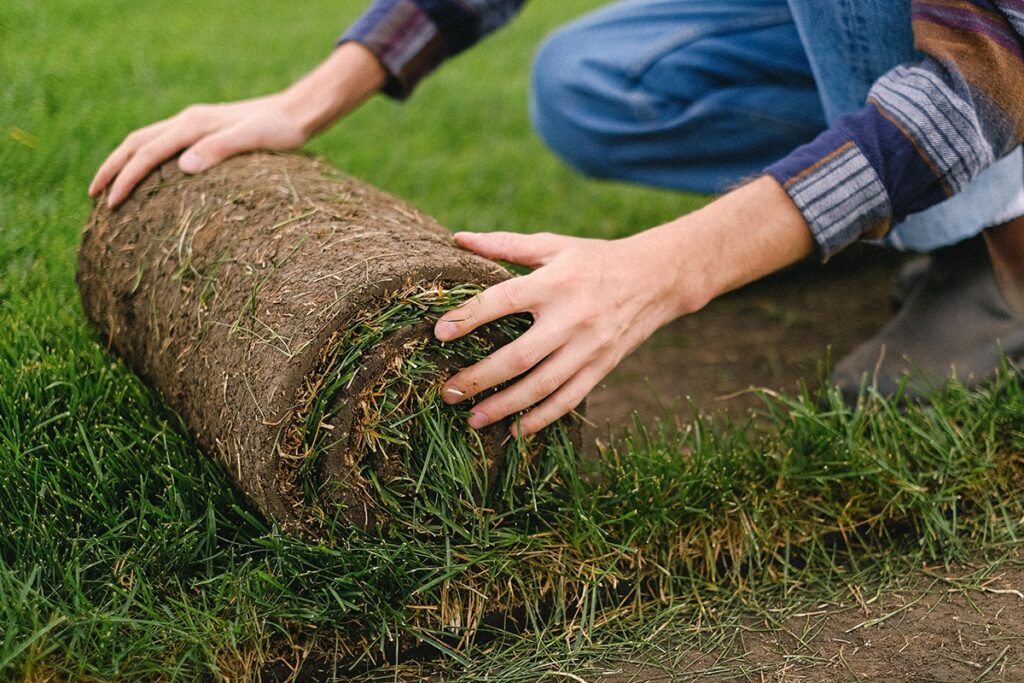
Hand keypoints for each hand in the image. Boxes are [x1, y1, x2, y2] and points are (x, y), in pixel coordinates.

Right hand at [89, 42, 385, 206]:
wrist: (298, 113)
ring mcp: (195, 124)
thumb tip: (183, 166)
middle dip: (112, 169)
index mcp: (193, 125)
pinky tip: (148, 178)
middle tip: (94, 198)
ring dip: (124, 163)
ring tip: (110, 189)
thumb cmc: (280, 131)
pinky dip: (145, 159)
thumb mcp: (253, 140)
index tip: (111, 204)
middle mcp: (188, 121)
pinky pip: (163, 144)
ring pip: (146, 141)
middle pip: (135, 143)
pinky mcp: (205, 131)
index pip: (147, 152)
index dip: (126, 178)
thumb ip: (219, 150)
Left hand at [434, 230, 703, 435]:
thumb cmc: (594, 259)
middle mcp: (571, 318)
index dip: (469, 317)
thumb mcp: (553, 245)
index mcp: (554, 283)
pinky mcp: (601, 367)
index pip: (503, 301)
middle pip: (518, 356)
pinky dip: (541, 418)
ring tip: (473, 418)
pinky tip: (515, 430)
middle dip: (479, 377)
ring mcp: (588, 347)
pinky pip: (568, 399)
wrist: (656, 278)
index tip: (439, 333)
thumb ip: (505, 244)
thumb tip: (458, 238)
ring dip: (504, 406)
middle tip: (448, 391)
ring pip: (541, 386)